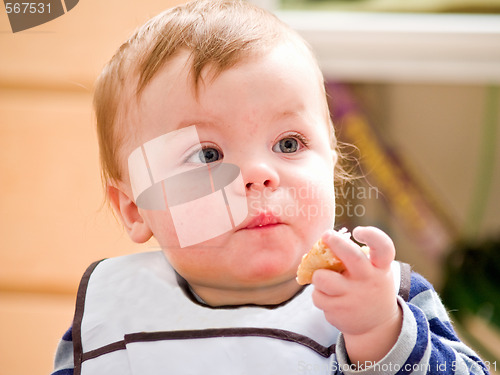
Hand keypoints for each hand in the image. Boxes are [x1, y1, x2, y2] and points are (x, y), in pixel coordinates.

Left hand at [311, 226, 401, 364]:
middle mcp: (369, 280)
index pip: (383, 247)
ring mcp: (354, 297)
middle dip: (336, 243)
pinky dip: (319, 294)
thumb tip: (322, 245)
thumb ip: (354, 257)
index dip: (371, 235)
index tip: (357, 231)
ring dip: (317, 275)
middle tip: (326, 235)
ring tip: (323, 277)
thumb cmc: (368, 286)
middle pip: (353, 257)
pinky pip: (317, 296)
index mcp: (380, 267)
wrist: (377, 325)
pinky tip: (329, 297)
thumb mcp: (372, 271)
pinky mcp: (339, 311)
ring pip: (323, 278)